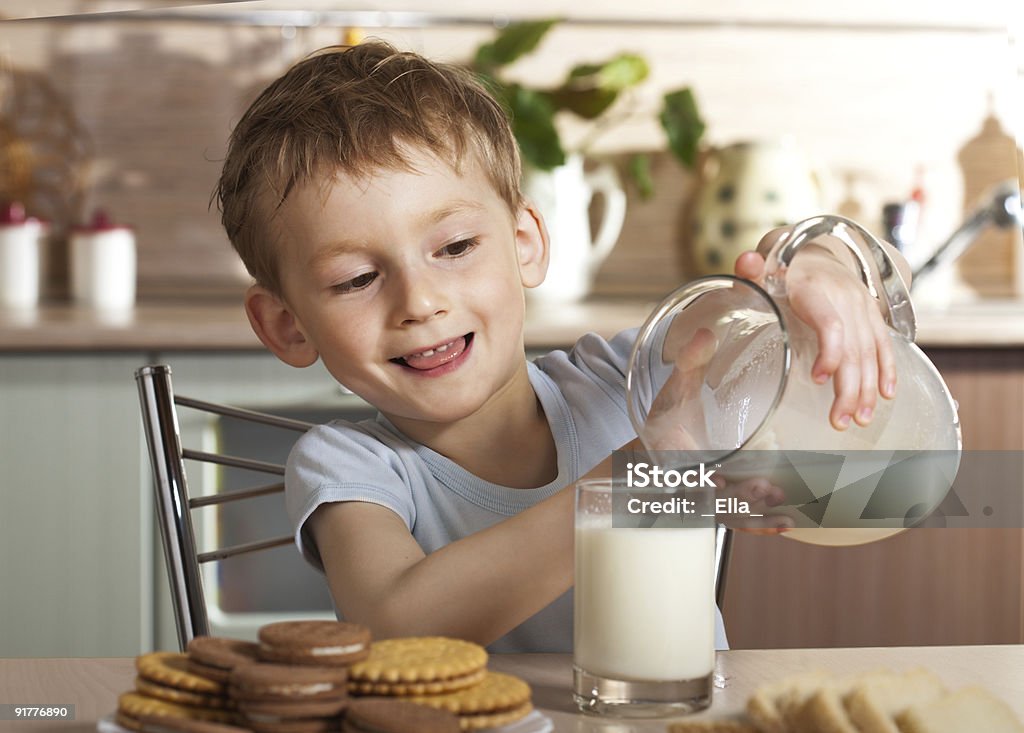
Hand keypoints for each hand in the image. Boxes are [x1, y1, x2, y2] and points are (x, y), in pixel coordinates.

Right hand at [643, 330, 791, 534]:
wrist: (659, 444)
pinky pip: (739, 521)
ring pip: (729, 516)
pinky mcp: (723, 504)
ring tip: (783, 508)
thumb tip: (707, 333)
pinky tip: (786, 522)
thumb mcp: (675, 387)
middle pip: (712, 499)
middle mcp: (687, 481)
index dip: (703, 480)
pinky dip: (760, 525)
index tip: (726, 478)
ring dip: (755, 517)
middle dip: (739, 499)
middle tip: (766, 491)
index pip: (685, 470)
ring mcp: (706, 497)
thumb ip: (690, 361)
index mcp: (672, 454)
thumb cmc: (669, 416)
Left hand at [734, 228, 896, 430]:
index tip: (817, 379)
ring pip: (870, 351)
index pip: (830, 324)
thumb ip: (752, 269)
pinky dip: (888, 370)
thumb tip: (746, 262)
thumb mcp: (765, 268)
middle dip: (849, 388)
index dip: (829, 353)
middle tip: (839, 420)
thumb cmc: (784, 270)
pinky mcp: (873, 315)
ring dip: (868, 389)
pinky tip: (886, 394)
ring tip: (860, 419)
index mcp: (815, 290)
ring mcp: (862, 307)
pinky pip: (884, 344)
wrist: (817, 251)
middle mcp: (844, 298)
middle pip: (853, 348)